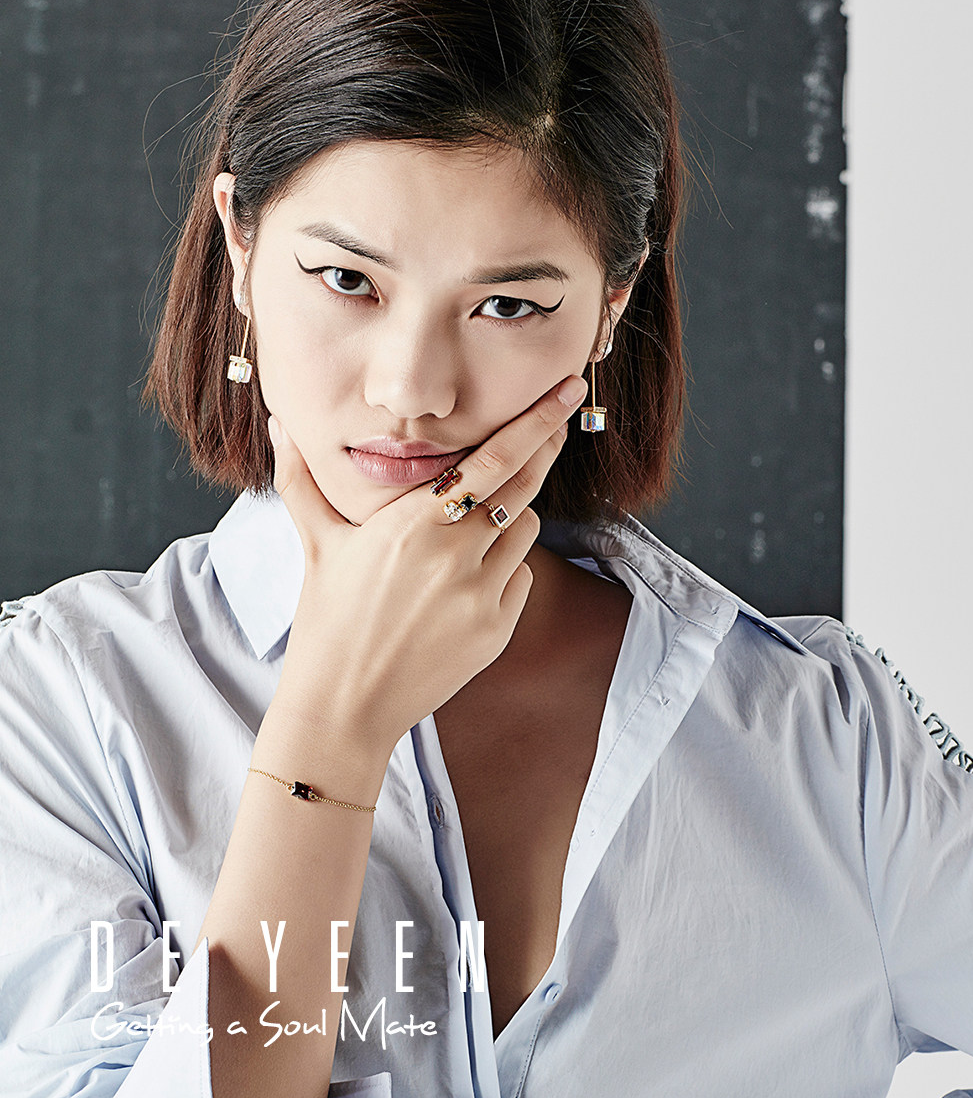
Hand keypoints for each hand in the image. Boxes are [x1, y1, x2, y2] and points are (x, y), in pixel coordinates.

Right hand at [265, 375, 588, 760]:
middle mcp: (452, 554)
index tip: (566, 391)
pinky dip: (505, 570)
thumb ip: (301, 478)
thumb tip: (281, 422)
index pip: (490, 459)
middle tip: (556, 427)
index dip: (535, 423)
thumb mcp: (317, 543)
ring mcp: (479, 594)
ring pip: (524, 529)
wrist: (344, 706)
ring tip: (467, 536)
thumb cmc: (327, 619)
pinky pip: (522, 576)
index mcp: (411, 523)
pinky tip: (464, 585)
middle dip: (543, 451)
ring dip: (510, 519)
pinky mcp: (497, 629)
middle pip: (523, 486)